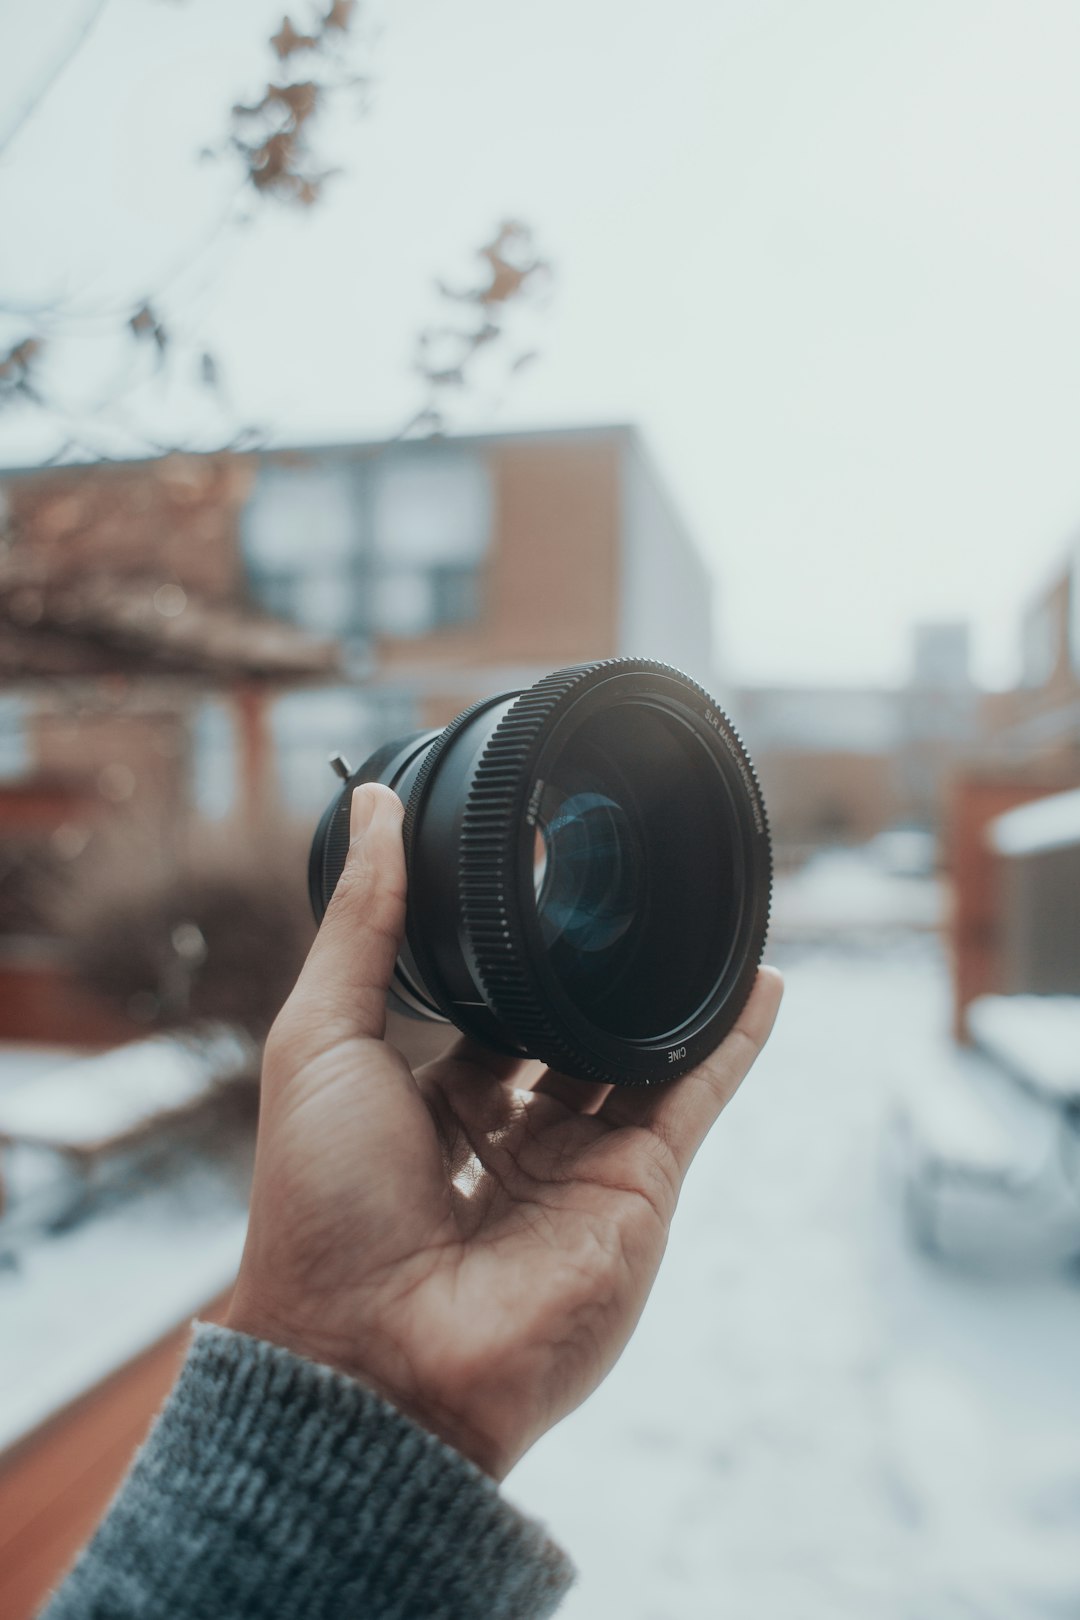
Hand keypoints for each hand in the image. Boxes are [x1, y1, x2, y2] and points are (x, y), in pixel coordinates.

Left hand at [227, 783, 782, 1479]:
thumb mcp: (322, 1037)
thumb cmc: (324, 1205)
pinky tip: (759, 980)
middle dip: (589, 974)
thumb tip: (372, 804)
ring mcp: (578, 1165)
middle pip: (562, 1035)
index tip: (528, 876)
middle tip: (618, 885)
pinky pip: (695, 1098)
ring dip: (666, 996)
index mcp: (424, 1106)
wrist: (376, 1358)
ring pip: (636, 1060)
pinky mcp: (640, 1190)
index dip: (503, 953)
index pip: (479, 1014)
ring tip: (697, 913)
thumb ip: (364, 922)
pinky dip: (731, 1041)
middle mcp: (507, 1136)